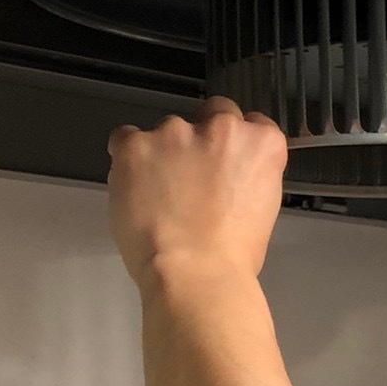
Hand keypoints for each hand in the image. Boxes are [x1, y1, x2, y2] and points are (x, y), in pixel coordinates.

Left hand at [107, 97, 288, 293]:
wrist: (195, 273)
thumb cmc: (231, 256)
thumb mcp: (262, 208)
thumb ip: (246, 176)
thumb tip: (224, 177)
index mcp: (261, 144)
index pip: (253, 123)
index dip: (236, 143)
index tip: (226, 160)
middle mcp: (222, 129)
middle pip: (213, 112)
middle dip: (203, 137)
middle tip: (193, 176)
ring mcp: (176, 133)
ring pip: (167, 129)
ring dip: (164, 152)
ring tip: (160, 195)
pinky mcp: (136, 145)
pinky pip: (125, 138)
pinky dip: (128, 158)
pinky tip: (135, 186)